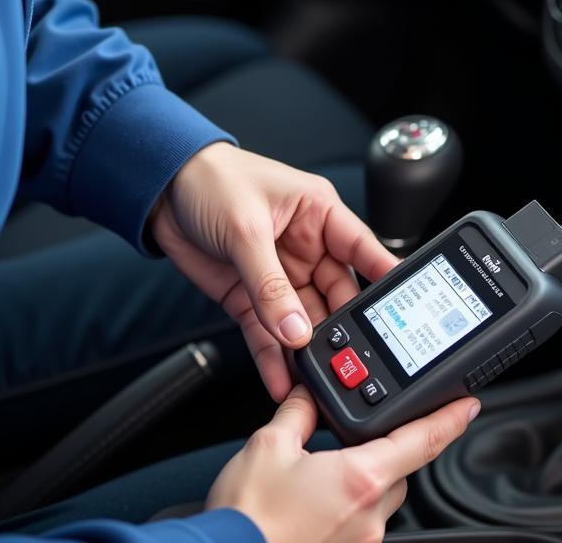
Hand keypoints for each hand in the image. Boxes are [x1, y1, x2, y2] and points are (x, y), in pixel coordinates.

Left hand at [150, 142, 397, 399]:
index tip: (400, 310)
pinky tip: (280, 378)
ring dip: (307, 350)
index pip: (363, 249)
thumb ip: (271, 285)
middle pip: (338, 295)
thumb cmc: (212, 182)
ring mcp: (280, 275)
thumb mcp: (246, 230)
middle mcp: (308, 247)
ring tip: (313, 379)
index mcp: (320, 214)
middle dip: (342, 328)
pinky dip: (273, 357)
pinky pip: (269, 332)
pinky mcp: (251, 297)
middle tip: (347, 360)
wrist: (161, 191)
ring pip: (304, 321)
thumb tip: (296, 329)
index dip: (385, 278)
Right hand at [207, 386, 479, 542]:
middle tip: (349, 436)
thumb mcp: (268, 446)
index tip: (469, 403)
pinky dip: (345, 504)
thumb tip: (308, 393)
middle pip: (399, 468)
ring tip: (320, 470)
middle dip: (383, 446)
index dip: (450, 418)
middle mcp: (369, 515)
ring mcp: (359, 542)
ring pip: (379, 497)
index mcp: (361, 478)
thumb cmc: (243, 520)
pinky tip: (313, 501)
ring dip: (363, 477)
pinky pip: (359, 522)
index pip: (423, 440)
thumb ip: (298, 412)